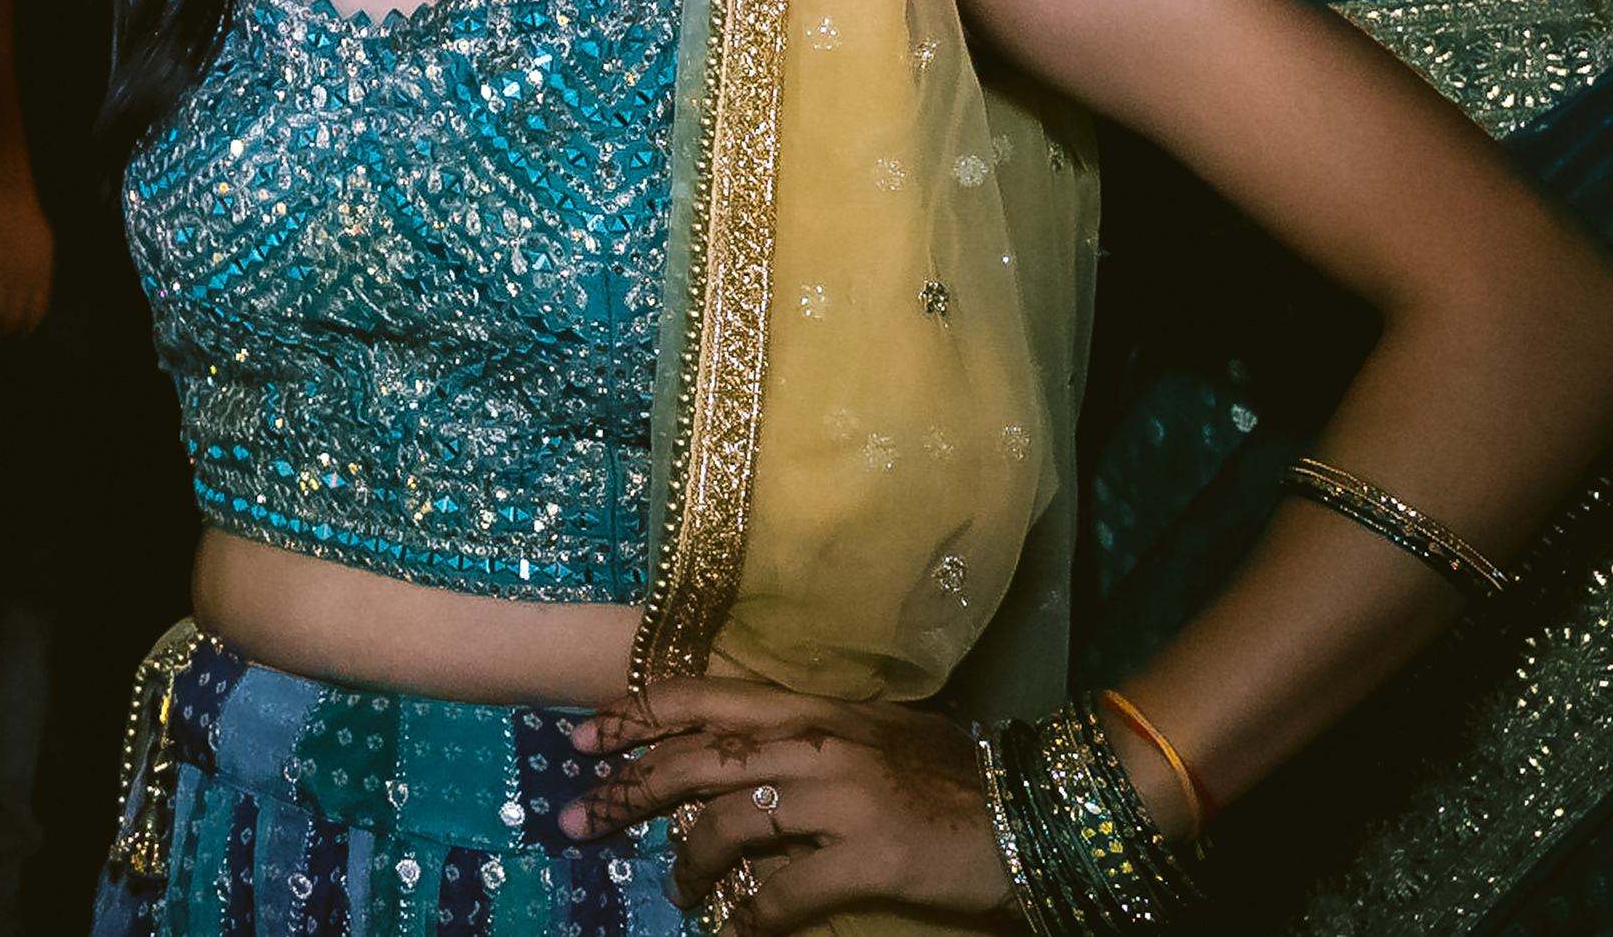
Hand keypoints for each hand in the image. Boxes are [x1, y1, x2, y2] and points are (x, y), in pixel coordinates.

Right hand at [0, 168, 54, 335]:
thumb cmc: (27, 215)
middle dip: (3, 329)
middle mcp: (20, 283)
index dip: (26, 327)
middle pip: (11, 319)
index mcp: (40, 277)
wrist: (5, 197)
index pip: (34, 314)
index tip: (20, 331)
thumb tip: (36, 289)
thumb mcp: (44, 247)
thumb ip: (40, 270)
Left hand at [564, 679, 1012, 932]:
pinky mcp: (869, 854)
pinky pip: (784, 892)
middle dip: (627, 788)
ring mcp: (841, 795)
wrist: (1034, 810)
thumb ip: (806, 734)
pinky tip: (734, 930)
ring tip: (676, 887)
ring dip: (687, 861)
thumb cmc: (953, 774)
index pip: (702, 698)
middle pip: (695, 759)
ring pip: (727, 823)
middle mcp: (816, 740)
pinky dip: (750, 916)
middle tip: (578, 817)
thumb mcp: (872, 732)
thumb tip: (736, 757)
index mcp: (812, 707)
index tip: (582, 738)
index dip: (635, 715)